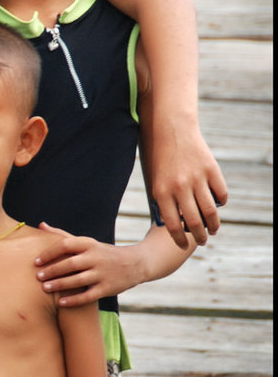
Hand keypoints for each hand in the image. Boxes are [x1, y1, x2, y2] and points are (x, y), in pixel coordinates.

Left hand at [35, 223, 141, 306]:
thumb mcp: (86, 241)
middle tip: (37, 276)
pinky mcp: (107, 289)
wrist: (134, 264)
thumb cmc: (101, 252)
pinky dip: (73, 300)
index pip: (65, 245)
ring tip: (44, 289)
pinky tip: (60, 303)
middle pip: (70, 264)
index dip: (49, 253)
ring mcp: (102, 274)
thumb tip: (41, 225)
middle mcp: (95, 257)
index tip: (36, 261)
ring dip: (59, 285)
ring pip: (77, 280)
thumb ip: (63, 235)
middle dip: (52, 270)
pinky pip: (88, 296)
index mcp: (89, 244)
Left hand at [150, 123, 227, 247]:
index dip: (180, 240)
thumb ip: (164, 202)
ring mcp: (197, 178)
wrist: (172, 130)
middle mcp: (180, 186)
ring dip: (213, 225)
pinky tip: (217, 206)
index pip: (172, 225)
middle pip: (194, 222)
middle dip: (199, 236)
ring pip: (210, 212)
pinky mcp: (211, 170)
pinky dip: (221, 203)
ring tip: (213, 230)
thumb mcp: (156, 180)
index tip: (184, 246)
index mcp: (161, 191)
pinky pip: (221, 194)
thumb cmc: (161, 159)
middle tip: (203, 241)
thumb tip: (174, 227)